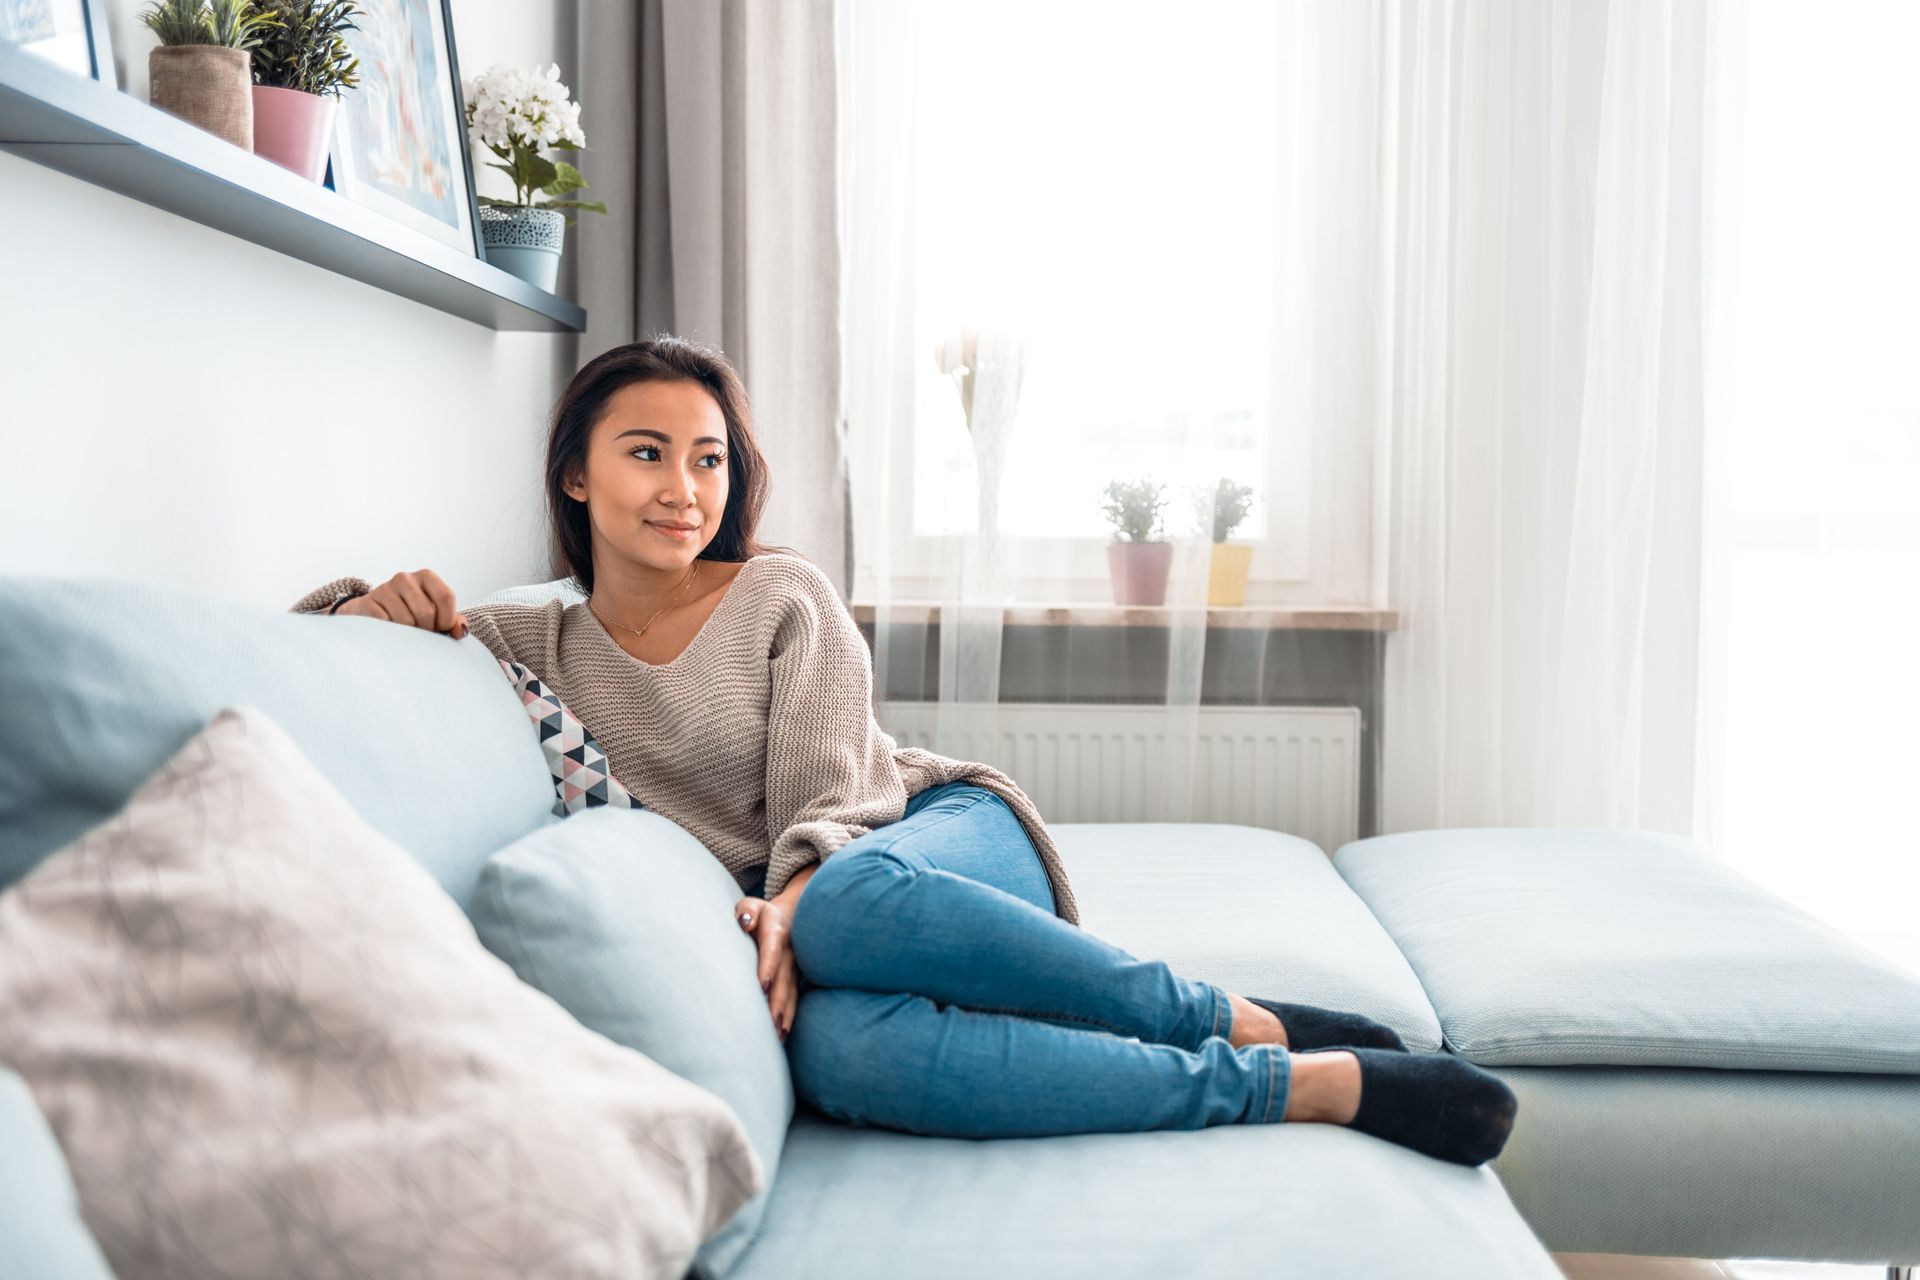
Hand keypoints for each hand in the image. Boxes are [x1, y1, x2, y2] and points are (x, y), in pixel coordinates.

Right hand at [337, 569, 467, 638]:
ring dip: (409, 635)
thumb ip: (453, 622)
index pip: (446, 597)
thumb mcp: (435, 615)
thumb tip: (460, 631)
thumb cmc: (411, 615)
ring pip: (406, 621)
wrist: (373, 614)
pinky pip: (386, 624)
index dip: (447, 620)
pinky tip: (389, 632)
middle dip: (427, 630)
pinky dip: (391, 634)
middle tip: (421, 634)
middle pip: (427, 611)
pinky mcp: (367, 603)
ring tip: (405, 633)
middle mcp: (404, 578)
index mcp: (426, 576)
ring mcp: (384, 589)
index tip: (441, 630)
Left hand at [734, 896, 796, 1042]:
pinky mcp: (793, 979)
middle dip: (778, 1002)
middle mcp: (788, 953)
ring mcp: (793, 967)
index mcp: (776, 933)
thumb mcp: (751, 905)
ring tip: (778, 1035)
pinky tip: (782, 1034)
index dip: (769, 968)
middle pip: (784, 980)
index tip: (763, 986)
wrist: (789, 916)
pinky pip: (792, 999)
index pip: (772, 952)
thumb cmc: (760, 913)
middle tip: (771, 1023)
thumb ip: (747, 911)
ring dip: (785, 1014)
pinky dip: (789, 1016)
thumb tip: (744, 922)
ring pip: (790, 993)